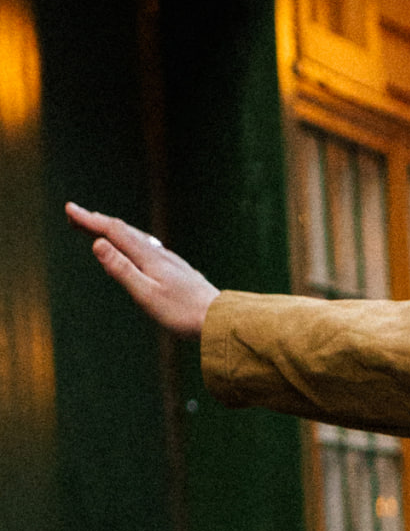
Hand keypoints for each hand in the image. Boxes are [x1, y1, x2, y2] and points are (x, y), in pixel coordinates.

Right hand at [65, 203, 218, 335]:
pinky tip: (136, 249)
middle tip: (74, 216)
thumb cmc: (182, 313)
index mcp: (148, 257)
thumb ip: (122, 269)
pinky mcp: (177, 270)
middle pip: (124, 230)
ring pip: (137, 238)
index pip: (114, 231)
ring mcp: (170, 260)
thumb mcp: (146, 294)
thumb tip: (98, 243)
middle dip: (97, 222)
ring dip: (114, 230)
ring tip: (99, 228)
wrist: (220, 320)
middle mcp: (159, 253)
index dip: (90, 220)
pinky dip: (132, 242)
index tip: (69, 210)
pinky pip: (148, 247)